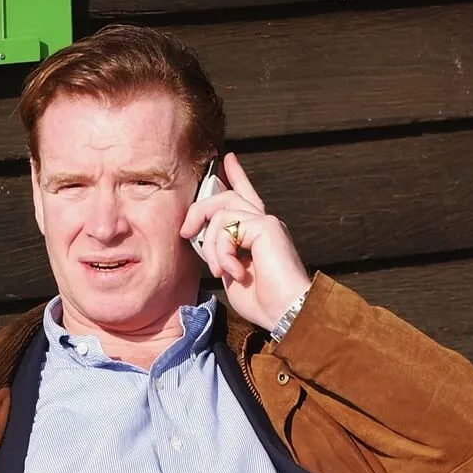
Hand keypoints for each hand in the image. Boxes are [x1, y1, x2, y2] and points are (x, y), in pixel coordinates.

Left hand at [180, 152, 311, 331]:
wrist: (286, 313)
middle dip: (199, 211)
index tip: (227, 159)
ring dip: (210, 246)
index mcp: (259, 234)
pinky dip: (222, 252)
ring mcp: (266, 222)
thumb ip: (221, 254)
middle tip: (186, 232)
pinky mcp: (265, 226)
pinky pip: (227, 227)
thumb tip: (206, 243)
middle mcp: (264, 223)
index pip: (246, 196)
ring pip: (220, 212)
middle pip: (224, 197)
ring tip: (219, 270)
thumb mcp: (232, 274)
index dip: (236, 176)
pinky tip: (234, 272)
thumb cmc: (264, 303)